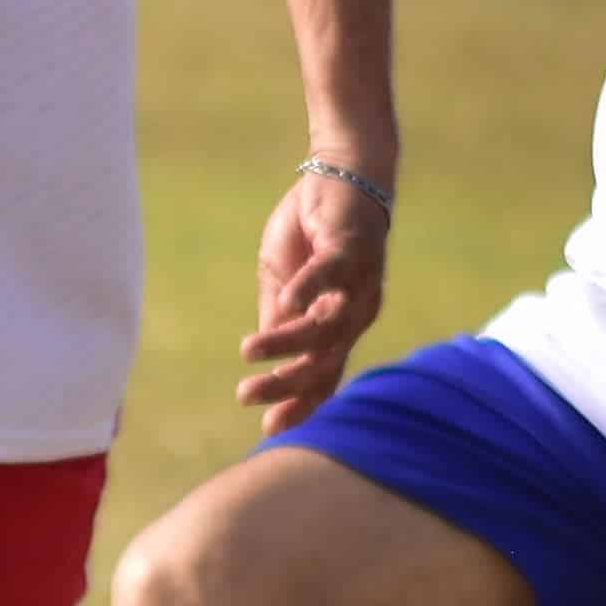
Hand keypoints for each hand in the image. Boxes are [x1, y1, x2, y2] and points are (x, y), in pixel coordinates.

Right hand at [237, 162, 389, 419]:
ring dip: (288, 342)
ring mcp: (358, 282)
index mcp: (341, 325)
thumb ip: (277, 315)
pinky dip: (310, 291)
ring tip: (249, 351)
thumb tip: (264, 349)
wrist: (338, 175)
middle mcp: (357, 312)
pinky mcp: (351, 248)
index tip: (267, 429)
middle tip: (247, 395)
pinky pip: (332, 275)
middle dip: (287, 384)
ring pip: (326, 326)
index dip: (299, 404)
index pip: (324, 376)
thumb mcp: (282, 281)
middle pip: (326, 362)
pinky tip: (286, 304)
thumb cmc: (310, 232)